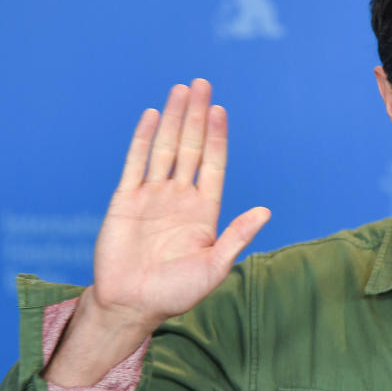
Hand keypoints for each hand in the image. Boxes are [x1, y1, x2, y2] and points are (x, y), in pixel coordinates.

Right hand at [89, 78, 269, 330]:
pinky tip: (151, 115)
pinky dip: (142, 138)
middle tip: (202, 84)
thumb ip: (237, 237)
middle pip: (190, 147)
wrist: (131, 306)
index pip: (213, 164)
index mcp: (204, 211)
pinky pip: (135, 163)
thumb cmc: (176, 293)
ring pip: (164, 149)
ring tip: (181, 89)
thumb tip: (266, 211)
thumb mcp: (214, 267)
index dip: (217, 137)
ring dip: (173, 118)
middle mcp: (179, 197)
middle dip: (197, 116)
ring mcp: (152, 196)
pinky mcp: (125, 201)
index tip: (221, 110)